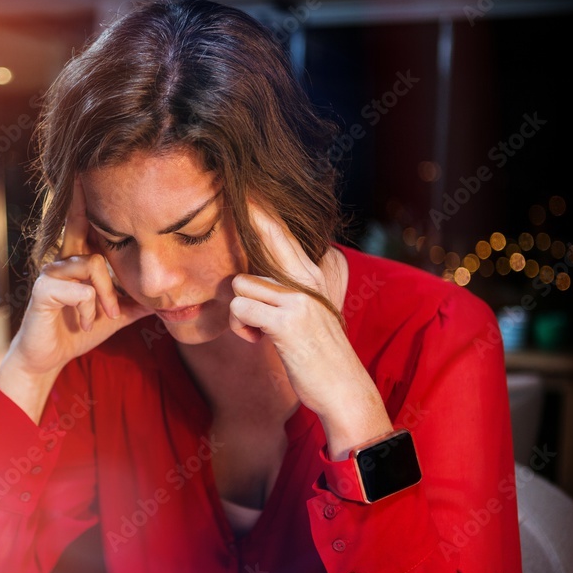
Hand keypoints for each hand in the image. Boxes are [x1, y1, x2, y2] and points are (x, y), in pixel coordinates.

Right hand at [0, 180, 153, 420]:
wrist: (49, 359)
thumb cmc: (77, 331)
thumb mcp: (115, 314)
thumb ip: (135, 301)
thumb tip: (166, 297)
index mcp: (78, 260)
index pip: (86, 223)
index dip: (85, 198)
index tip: (85, 170)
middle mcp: (63, 259)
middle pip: (98, 241)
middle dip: (113, 276)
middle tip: (113, 310)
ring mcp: (51, 272)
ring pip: (95, 265)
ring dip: (106, 298)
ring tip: (102, 318)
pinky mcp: (43, 289)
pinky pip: (82, 289)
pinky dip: (90, 309)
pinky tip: (84, 323)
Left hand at [228, 202, 389, 458]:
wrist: (343, 389)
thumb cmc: (319, 353)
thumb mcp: (311, 310)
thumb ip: (290, 286)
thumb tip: (255, 275)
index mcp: (316, 271)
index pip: (284, 231)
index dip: (264, 209)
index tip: (249, 183)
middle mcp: (311, 276)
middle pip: (268, 235)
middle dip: (248, 215)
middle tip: (229, 194)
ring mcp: (300, 297)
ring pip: (241, 284)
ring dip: (240, 312)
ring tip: (259, 330)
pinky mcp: (288, 321)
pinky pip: (241, 309)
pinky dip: (242, 329)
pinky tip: (259, 341)